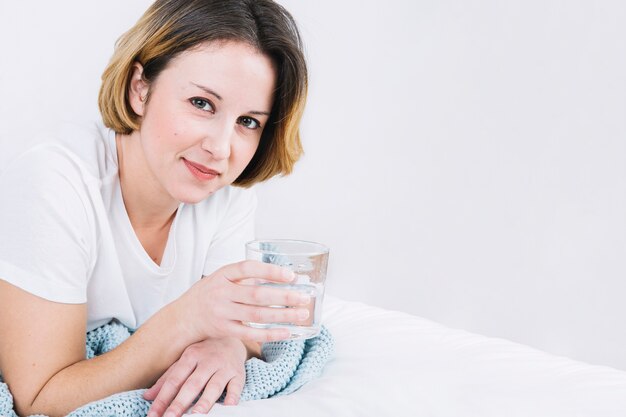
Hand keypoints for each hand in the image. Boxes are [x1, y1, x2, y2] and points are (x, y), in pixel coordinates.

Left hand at [143, 337, 246, 416]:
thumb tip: (146, 396)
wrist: (232, 339)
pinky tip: (227, 407)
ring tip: (196, 415)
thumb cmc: (204, 353)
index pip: (174, 380)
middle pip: (192, 384)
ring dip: (205, 401)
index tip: (153, 415)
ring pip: (214, 385)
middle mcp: (207, 360)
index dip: (163, 398)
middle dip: (180, 402)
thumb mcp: (185, 361)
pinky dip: (232, 397)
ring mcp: (224, 367)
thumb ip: (167, 379)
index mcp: (191, 356)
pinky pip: (236, 386)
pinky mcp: (238, 373)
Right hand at [177, 260, 311, 342]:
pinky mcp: (223, 330)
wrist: (184, 317)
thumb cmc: (211, 293)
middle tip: (304, 297)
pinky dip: (270, 333)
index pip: (248, 268)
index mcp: (222, 274)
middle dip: (283, 296)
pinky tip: (287, 332)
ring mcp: (221, 312)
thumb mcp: (223, 278)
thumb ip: (247, 277)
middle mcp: (221, 292)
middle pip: (256, 294)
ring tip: (302, 314)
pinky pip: (250, 333)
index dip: (270, 271)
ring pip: (256, 315)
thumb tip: (284, 277)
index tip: (291, 276)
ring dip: (282, 315)